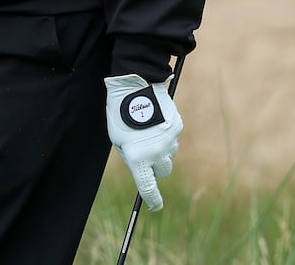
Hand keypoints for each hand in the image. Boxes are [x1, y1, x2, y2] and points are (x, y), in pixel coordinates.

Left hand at [104, 74, 181, 211]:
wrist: (135, 87)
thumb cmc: (120, 114)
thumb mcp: (117, 139)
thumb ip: (130, 155)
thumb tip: (141, 164)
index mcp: (138, 158)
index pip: (148, 188)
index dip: (152, 201)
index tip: (155, 207)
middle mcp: (156, 153)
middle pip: (163, 171)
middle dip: (157, 167)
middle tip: (148, 156)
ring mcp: (169, 141)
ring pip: (169, 153)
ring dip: (161, 148)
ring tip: (148, 130)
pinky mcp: (177, 127)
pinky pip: (173, 137)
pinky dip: (166, 133)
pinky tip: (156, 120)